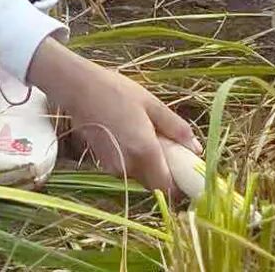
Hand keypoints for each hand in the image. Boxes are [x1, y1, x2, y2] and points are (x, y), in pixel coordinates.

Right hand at [28, 36, 200, 195]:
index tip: (185, 170)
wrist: (78, 88)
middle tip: (168, 146)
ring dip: (149, 164)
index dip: (179, 184)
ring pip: (140, 176)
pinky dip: (134, 159)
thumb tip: (196, 149)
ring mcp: (114, 167)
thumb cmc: (116, 91)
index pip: (167, 187)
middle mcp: (129, 166)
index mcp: (145, 151)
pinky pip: (127, 168)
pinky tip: (130, 135)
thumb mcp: (151, 103)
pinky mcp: (103, 163)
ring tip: (147, 134)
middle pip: (154, 183)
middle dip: (164, 170)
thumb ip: (176, 128)